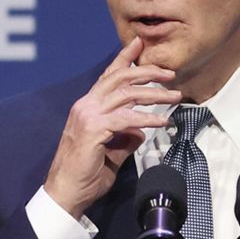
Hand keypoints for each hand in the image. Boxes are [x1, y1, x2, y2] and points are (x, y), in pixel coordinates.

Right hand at [44, 37, 181, 217]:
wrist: (65, 193)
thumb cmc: (84, 176)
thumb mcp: (110, 152)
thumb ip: (124, 139)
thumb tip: (140, 132)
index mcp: (87, 107)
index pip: (108, 76)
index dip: (124, 59)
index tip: (139, 45)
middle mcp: (86, 106)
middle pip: (120, 78)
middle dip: (147, 71)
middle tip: (169, 72)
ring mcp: (88, 116)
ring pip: (126, 94)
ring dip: (154, 94)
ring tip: (174, 96)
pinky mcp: (94, 130)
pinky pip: (126, 119)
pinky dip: (147, 119)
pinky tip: (161, 122)